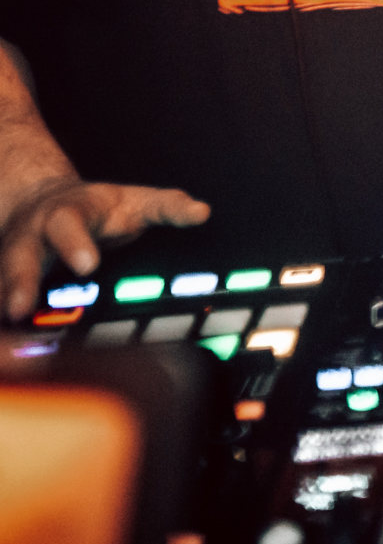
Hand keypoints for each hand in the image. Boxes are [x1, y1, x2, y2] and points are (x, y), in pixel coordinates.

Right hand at [2, 180, 208, 320]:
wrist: (43, 201)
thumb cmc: (98, 208)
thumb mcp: (135, 200)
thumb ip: (168, 207)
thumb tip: (202, 213)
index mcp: (67, 212)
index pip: (68, 223)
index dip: (76, 244)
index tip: (88, 264)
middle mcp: (32, 235)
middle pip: (20, 255)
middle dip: (20, 280)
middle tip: (22, 308)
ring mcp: (13, 258)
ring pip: (1, 278)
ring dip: (5, 302)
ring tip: (9, 333)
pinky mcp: (5, 279)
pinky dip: (2, 318)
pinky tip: (9, 344)